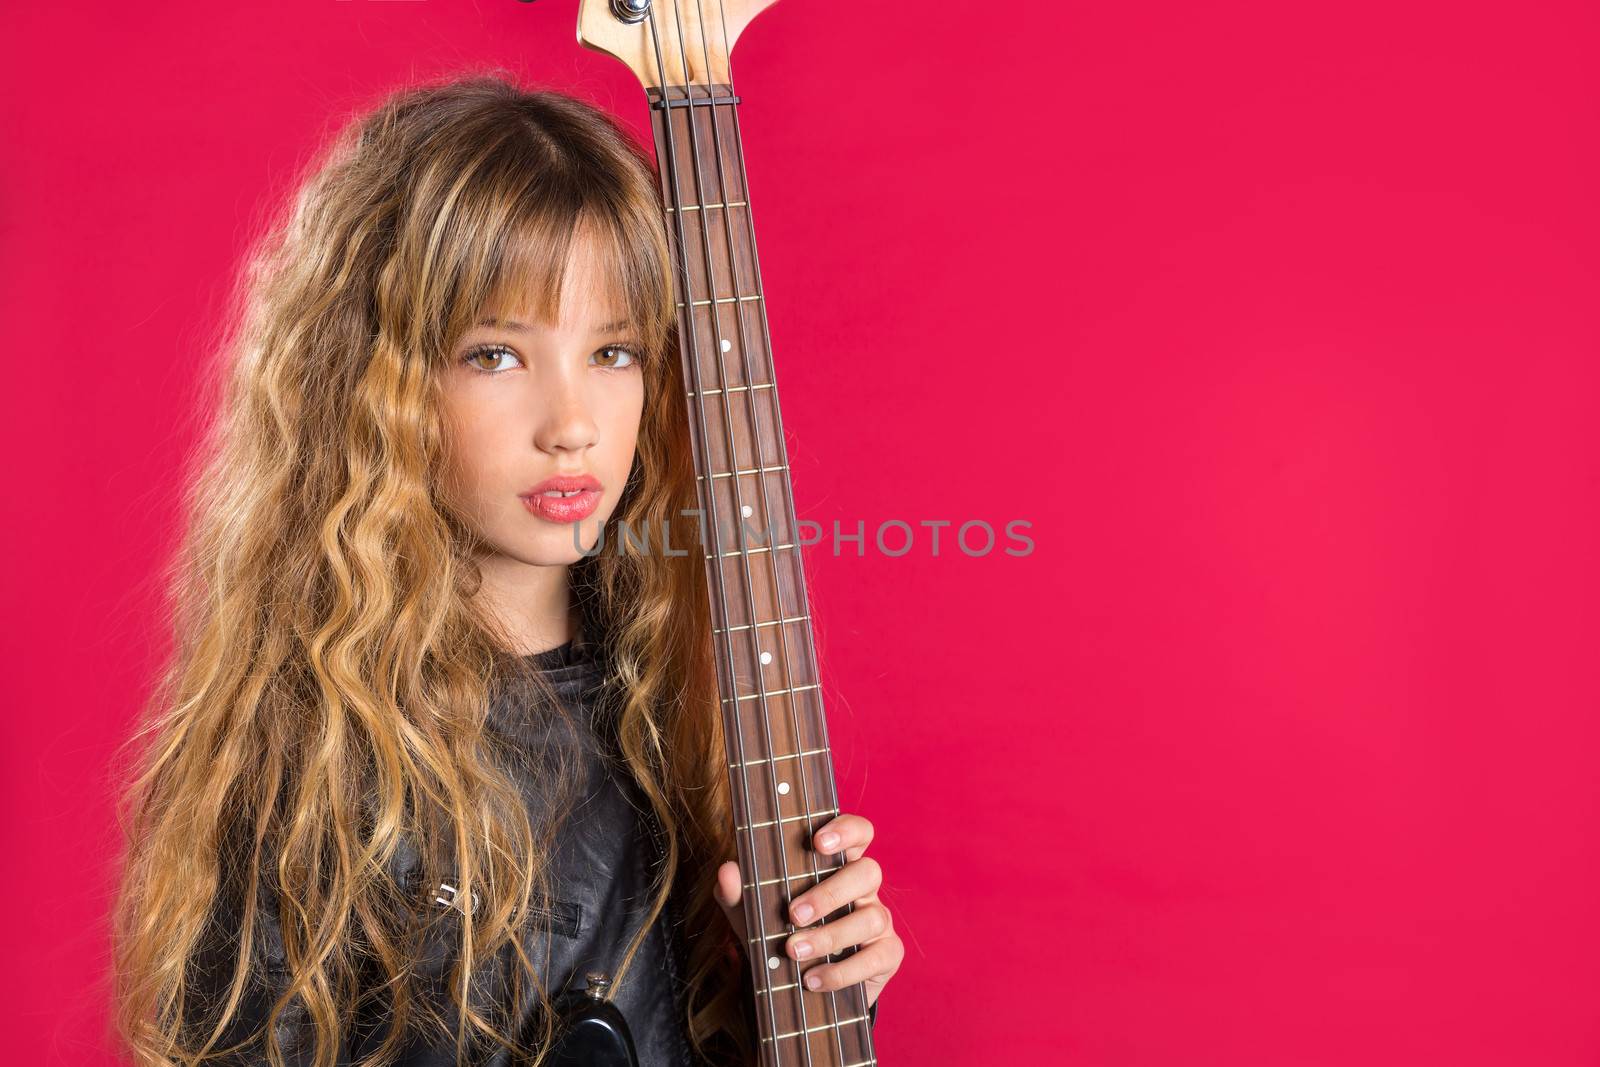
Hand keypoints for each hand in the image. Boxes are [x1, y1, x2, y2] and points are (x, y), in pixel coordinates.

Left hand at [713, 812, 902, 1007]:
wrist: (798, 985)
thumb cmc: (778, 932)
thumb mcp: (752, 914)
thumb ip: (738, 892)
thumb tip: (727, 871)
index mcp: (838, 864)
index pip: (858, 832)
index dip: (845, 830)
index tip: (817, 842)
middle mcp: (864, 888)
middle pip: (868, 872)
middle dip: (829, 893)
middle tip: (794, 914)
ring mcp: (879, 920)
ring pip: (871, 918)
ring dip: (829, 936)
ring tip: (793, 952)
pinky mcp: (886, 955)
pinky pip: (876, 958)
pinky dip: (842, 971)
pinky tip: (812, 978)